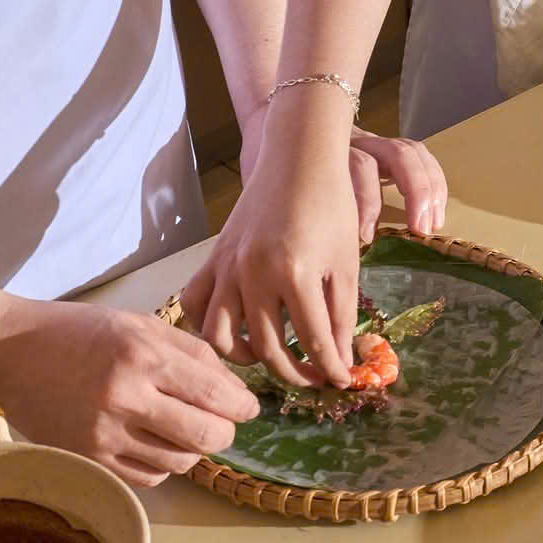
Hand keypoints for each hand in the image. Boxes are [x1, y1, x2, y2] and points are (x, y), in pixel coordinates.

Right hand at [0, 298, 259, 487]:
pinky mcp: (87, 457)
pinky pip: (147, 477)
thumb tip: (235, 390)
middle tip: (222, 425)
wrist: (10, 352)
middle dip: (225, 433)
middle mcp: (125, 397)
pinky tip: (155, 444)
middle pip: (205, 436)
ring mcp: (103, 433)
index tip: (247, 408)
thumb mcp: (143, 325)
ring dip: (194, 451)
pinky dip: (164, 465)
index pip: (216, 395)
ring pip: (180, 462)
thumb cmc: (82, 332)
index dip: (242, 407)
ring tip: (185, 431)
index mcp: (144, 356)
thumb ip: (195, 353)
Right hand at [182, 89, 446, 388]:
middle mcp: (253, 275)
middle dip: (293, 373)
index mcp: (295, 273)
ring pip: (221, 336)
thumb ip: (342, 314)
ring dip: (246, 359)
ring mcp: (227, 268)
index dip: (330, 368)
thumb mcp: (346, 262)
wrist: (299, 160)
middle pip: (266, 348)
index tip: (343, 382)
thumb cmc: (331, 206)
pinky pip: (195, 306)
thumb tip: (341, 359)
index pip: (312, 340)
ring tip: (272, 360)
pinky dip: (208, 328)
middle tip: (314, 379)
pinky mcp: (212, 260)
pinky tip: (234, 334)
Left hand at [238, 102, 447, 243]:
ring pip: (410, 152)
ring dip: (428, 189)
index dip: (365, 202)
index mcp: (323, 150)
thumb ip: (282, 214)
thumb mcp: (267, 185)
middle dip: (411, 191)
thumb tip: (292, 263)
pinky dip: (434, 184)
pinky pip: (419, 157)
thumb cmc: (268, 163)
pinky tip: (436, 214)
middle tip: (417, 229)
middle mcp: (354, 142)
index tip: (363, 238)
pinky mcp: (385, 150)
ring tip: (431, 225)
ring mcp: (372, 143)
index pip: (355, 166)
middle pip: (393, 153)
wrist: (271, 120)